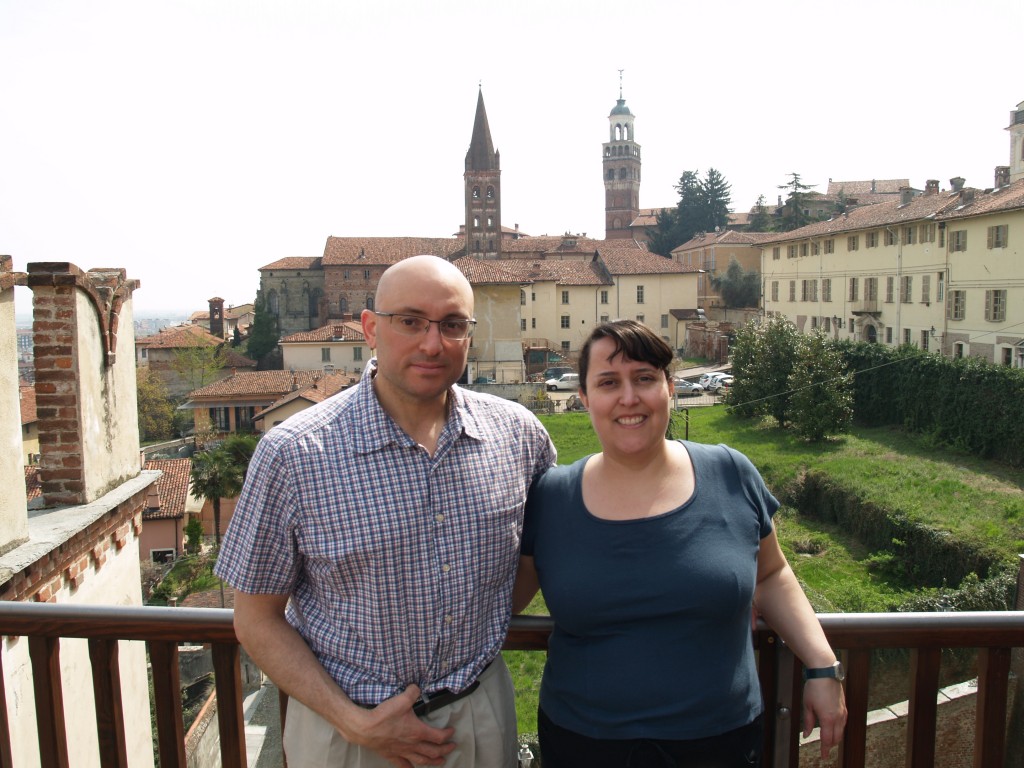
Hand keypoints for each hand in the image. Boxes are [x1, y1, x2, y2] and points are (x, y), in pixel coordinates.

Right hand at [340, 685, 455, 767]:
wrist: (365, 728)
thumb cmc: (385, 715)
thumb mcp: (402, 699)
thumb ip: (413, 692)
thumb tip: (416, 687)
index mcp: (418, 732)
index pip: (438, 736)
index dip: (447, 734)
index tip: (452, 731)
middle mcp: (412, 744)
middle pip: (433, 751)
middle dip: (445, 750)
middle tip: (452, 748)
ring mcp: (402, 752)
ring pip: (422, 760)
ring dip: (433, 761)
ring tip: (441, 762)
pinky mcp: (391, 755)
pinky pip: (403, 765)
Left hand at [802, 678, 846, 760]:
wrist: (825, 672)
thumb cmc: (815, 686)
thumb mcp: (807, 705)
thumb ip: (807, 722)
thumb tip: (806, 734)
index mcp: (828, 718)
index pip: (827, 739)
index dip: (825, 749)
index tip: (824, 756)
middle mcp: (838, 717)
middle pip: (837, 737)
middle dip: (831, 745)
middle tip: (825, 749)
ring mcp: (843, 712)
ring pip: (842, 731)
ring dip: (836, 737)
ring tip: (830, 741)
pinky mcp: (844, 706)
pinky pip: (844, 722)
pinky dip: (840, 729)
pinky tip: (836, 728)